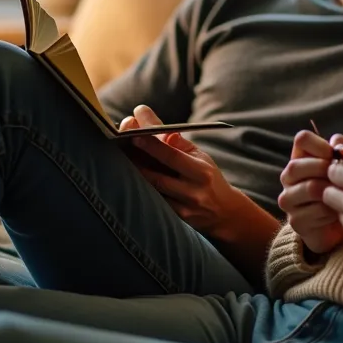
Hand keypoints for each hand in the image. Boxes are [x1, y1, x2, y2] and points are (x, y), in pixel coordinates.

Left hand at [120, 106, 255, 237]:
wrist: (225, 212)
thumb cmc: (207, 177)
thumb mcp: (199, 156)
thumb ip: (176, 141)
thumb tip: (150, 121)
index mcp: (201, 171)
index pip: (172, 155)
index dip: (151, 144)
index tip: (133, 129)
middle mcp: (193, 192)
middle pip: (157, 176)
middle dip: (135, 157)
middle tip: (118, 140)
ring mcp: (183, 209)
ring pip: (151, 191)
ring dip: (133, 173)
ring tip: (118, 155)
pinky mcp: (175, 220)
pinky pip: (153, 202)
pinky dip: (140, 188)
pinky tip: (127, 176)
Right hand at [277, 131, 342, 255]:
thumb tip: (340, 147)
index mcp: (302, 158)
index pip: (302, 139)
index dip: (320, 144)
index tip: (335, 156)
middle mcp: (289, 177)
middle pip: (296, 165)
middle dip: (325, 170)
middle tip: (341, 179)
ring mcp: (288, 199)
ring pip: (309, 188)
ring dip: (332, 192)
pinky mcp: (295, 221)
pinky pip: (316, 211)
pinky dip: (332, 211)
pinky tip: (338, 214)